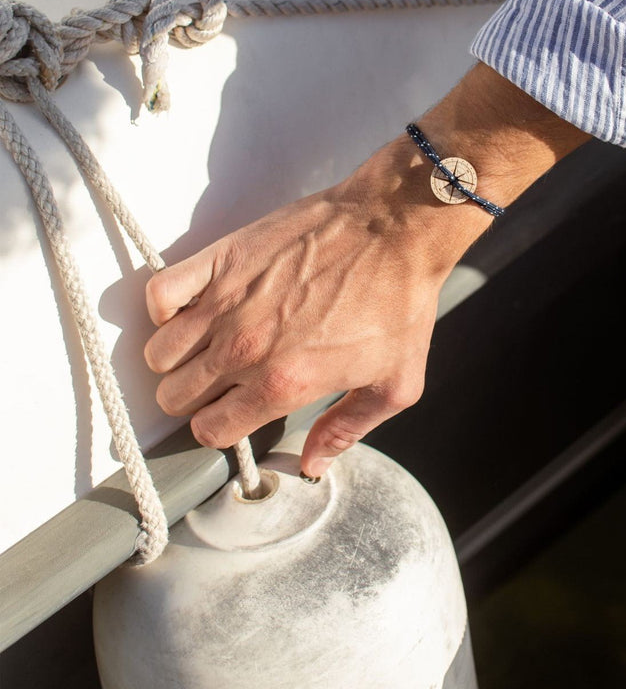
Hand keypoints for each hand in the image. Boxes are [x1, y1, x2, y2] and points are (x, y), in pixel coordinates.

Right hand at [144, 64, 588, 475]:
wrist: (394, 228)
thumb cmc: (399, 302)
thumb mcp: (394, 384)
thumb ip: (347, 429)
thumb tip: (312, 464)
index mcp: (282, 384)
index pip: (211, 429)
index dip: (220, 428)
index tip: (234, 414)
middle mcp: (243, 348)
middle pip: (175, 396)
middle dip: (194, 399)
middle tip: (219, 384)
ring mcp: (226, 301)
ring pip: (159, 353)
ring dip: (176, 359)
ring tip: (205, 348)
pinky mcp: (222, 258)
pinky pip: (160, 292)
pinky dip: (166, 307)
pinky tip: (194, 308)